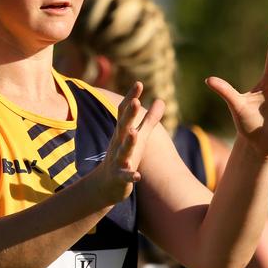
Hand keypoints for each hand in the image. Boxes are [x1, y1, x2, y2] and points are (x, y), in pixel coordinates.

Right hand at [96, 82, 164, 203]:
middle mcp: (119, 143)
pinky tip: (137, 176)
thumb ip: (150, 119)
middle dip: (129, 114)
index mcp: (123, 132)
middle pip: (123, 126)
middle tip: (136, 101)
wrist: (105, 184)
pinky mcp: (120, 177)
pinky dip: (130, 175)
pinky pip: (125, 176)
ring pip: (123, 150)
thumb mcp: (139, 136)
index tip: (138, 83)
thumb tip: (161, 100)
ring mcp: (118, 160)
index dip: (131, 98)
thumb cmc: (124, 155)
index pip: (125, 112)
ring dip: (128, 142)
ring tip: (134, 133)